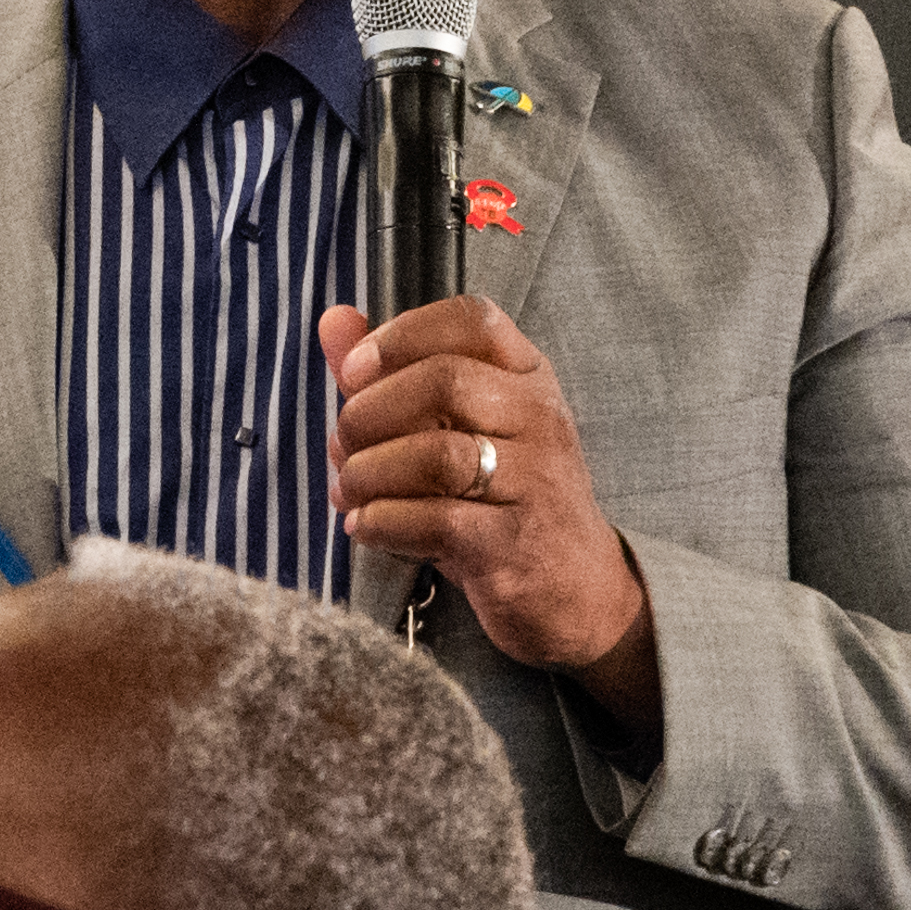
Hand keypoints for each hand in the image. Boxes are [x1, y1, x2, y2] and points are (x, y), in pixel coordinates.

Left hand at [321, 300, 656, 709]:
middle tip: (345, 443)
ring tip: (350, 491)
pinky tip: (366, 527)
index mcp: (528, 377)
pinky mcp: (514, 544)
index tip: (354, 371)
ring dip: (369, 472)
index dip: (402, 335)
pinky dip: (383, 522)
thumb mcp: (459, 427)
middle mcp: (540, 419)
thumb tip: (333, 320)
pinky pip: (436, 520)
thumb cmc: (504, 499)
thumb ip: (394, 372)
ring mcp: (534, 482)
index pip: (472, 320)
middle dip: (370, 411)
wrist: (577, 590)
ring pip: (435, 454)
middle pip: (444, 381)